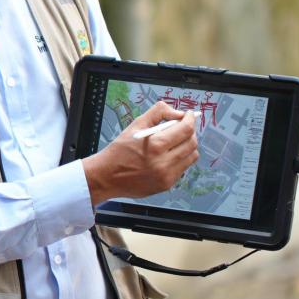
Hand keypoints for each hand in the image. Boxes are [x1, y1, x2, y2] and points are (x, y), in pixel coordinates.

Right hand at [83, 101, 198, 206]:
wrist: (106, 176)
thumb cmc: (119, 150)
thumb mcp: (135, 125)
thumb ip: (158, 113)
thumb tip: (178, 113)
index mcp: (155, 145)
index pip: (186, 129)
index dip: (190, 119)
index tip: (189, 115)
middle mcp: (164, 162)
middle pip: (192, 143)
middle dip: (190, 132)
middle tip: (182, 127)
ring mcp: (167, 176)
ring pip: (191, 157)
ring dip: (187, 146)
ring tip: (175, 143)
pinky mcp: (166, 185)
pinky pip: (183, 168)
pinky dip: (179, 159)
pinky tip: (166, 156)